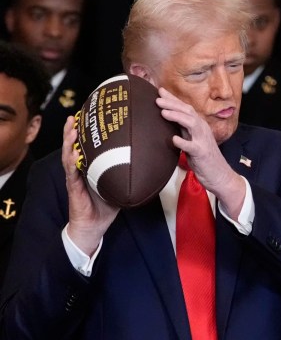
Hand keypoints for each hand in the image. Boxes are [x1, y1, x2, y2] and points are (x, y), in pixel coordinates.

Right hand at [63, 116, 119, 255]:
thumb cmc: (106, 204)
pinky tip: (72, 153)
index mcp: (91, 165)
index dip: (87, 132)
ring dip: (68, 140)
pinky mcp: (73, 186)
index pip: (87, 146)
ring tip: (71, 127)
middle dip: (73, 129)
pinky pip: (71, 172)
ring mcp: (75, 176)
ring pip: (68, 154)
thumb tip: (152, 164)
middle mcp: (80, 168)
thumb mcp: (120, 185)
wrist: (94, 224)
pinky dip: (71, 161)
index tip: (91, 116)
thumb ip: (131, 174)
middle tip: (76, 114)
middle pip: (74, 145)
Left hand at [155, 87, 244, 216]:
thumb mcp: (193, 140)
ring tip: (163, 112)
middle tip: (157, 98)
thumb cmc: (204, 158)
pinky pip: (192, 146)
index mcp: (199, 126)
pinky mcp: (202, 153)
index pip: (185, 108)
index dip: (173, 99)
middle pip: (187, 112)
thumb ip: (183, 130)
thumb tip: (169, 119)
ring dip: (177, 117)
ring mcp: (203, 141)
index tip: (160, 90)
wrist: (220, 175)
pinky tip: (174, 139)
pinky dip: (183, 142)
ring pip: (191, 123)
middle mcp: (202, 129)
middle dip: (172, 104)